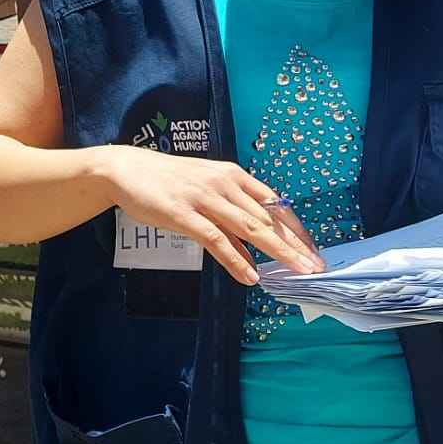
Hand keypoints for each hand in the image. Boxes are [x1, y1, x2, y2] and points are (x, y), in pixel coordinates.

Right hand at [96, 146, 323, 285]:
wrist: (126, 168)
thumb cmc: (167, 180)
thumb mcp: (205, 190)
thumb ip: (229, 217)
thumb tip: (252, 252)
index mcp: (233, 175)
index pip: (275, 204)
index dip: (297, 229)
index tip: (313, 250)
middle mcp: (224, 184)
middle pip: (268, 218)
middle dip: (296, 245)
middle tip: (316, 267)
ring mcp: (204, 198)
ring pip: (249, 228)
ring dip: (277, 252)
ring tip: (296, 272)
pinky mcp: (183, 214)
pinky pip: (216, 240)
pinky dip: (235, 259)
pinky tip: (249, 275)